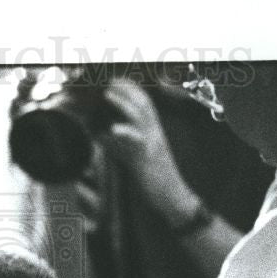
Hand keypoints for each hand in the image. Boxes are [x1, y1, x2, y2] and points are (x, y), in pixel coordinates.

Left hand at [102, 78, 204, 225]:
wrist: (173, 198)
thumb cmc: (154, 179)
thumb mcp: (136, 158)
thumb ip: (122, 144)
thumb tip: (104, 134)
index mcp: (153, 131)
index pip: (144, 102)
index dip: (130, 89)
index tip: (114, 79)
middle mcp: (155, 133)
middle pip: (144, 102)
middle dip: (127, 88)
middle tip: (109, 79)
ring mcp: (153, 143)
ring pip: (142, 115)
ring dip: (124, 102)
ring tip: (108, 94)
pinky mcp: (150, 157)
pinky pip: (139, 141)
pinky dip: (126, 132)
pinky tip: (114, 129)